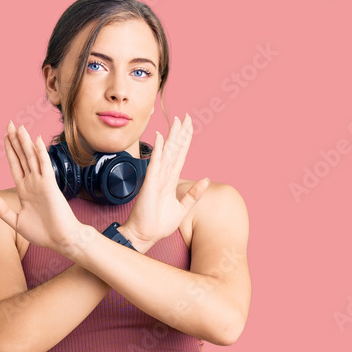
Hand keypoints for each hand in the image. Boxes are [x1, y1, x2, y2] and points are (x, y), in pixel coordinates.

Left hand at [0, 121, 83, 253]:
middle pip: (22, 157)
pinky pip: (44, 166)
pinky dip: (40, 153)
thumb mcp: (15, 222)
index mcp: (24, 190)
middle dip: (15, 140)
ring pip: (31, 158)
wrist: (61, 240)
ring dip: (25, 142)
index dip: (10, 151)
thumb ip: (2, 209)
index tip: (5, 137)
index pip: (15, 165)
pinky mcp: (50, 186)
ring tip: (20, 127)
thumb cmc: (43, 233)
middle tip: (10, 123)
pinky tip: (36, 140)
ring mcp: (41, 183)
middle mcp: (32, 183)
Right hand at [122, 114, 209, 248]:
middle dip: (180, 133)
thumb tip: (206, 180)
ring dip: (172, 137)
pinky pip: (155, 164)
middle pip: (174, 150)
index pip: (180, 156)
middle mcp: (164, 176)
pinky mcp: (150, 184)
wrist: (145, 235)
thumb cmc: (159, 223)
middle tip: (185, 116)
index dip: (185, 141)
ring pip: (167, 153)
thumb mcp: (182, 208)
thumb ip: (194, 194)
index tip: (189, 126)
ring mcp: (156, 179)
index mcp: (171, 181)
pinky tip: (160, 138)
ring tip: (177, 121)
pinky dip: (159, 151)